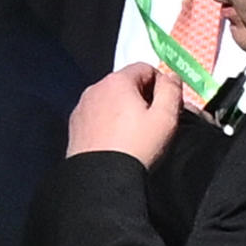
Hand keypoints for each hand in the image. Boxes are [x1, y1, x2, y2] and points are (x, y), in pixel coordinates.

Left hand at [65, 63, 181, 166]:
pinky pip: (96, 114)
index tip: (167, 106)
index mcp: (117, 81)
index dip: (161, 84)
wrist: (101, 178)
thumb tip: (171, 76)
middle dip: (142, 97)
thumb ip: (171, 91)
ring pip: (110, 99)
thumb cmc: (136, 146)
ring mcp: (82, 105)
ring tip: (135, 134)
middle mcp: (95, 87)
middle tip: (154, 122)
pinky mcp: (74, 124)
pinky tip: (115, 141)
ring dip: (123, 109)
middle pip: (126, 83)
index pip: (145, 68)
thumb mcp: (165, 118)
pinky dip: (107, 121)